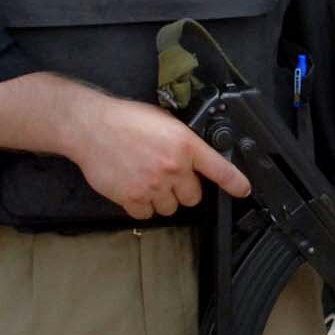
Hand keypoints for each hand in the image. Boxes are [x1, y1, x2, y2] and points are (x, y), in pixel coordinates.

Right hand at [68, 94, 250, 219]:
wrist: (91, 127)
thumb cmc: (125, 119)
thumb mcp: (163, 121)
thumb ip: (182, 141)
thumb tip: (194, 157)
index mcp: (184, 144)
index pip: (219, 169)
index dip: (234, 182)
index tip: (243, 190)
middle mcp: (173, 167)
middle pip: (193, 197)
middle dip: (183, 190)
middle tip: (167, 177)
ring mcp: (153, 185)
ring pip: (170, 208)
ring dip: (162, 199)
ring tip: (146, 180)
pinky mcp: (132, 198)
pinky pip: (146, 214)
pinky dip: (141, 206)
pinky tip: (133, 189)